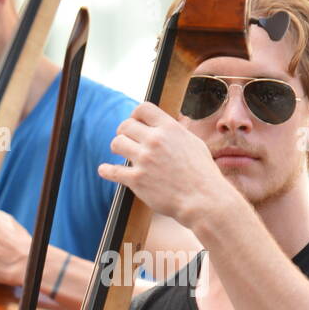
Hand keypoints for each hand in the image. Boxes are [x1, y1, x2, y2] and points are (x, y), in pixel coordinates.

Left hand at [97, 102, 229, 230]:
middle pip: (126, 125)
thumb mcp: (194, 144)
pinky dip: (106, 170)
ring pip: (117, 143)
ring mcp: (144, 160)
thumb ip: (176, 133)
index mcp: (170, 129)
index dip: (136, 115)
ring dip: (118, 148)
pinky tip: (105, 170)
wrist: (203, 200)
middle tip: (126, 139)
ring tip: (122, 153)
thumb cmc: (203, 174)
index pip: (143, 109)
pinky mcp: (137, 180)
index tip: (135, 122)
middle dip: (124, 132)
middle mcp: (155, 141)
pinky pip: (112, 171)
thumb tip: (166, 127)